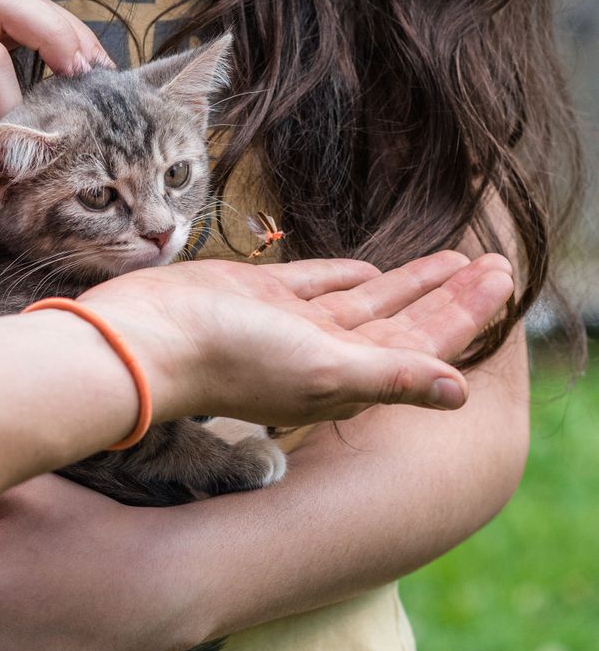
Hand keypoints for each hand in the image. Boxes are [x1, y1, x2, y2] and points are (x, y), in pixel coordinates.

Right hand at [81, 249, 514, 425]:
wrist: (146, 338)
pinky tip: (371, 266)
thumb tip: (460, 394)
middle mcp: (325, 354)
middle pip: (406, 322)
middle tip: (499, 262)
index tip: (504, 280)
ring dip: (411, 281)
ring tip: (452, 256)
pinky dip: (349, 275)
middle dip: (452, 294)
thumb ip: (391, 377)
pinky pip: (319, 284)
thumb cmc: (229, 358)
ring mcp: (292, 326)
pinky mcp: (261, 297)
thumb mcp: (321, 369)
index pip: (425, 343)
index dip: (467, 313)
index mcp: (347, 376)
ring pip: (368, 301)